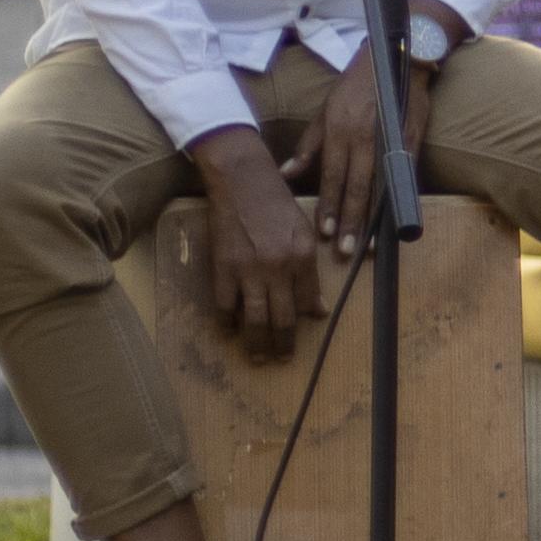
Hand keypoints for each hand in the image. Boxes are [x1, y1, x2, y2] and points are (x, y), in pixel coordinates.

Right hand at [190, 126, 331, 359]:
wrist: (242, 181)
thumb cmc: (276, 203)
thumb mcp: (303, 232)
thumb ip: (309, 271)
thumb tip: (318, 309)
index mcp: (302, 258)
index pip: (306, 302)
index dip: (303, 321)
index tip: (300, 334)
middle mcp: (278, 268)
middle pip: (282, 318)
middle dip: (282, 344)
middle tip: (281, 359)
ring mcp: (249, 270)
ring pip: (255, 318)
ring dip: (257, 343)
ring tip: (258, 358)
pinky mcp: (223, 268)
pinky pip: (225, 305)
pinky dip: (227, 322)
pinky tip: (230, 331)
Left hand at [289, 44, 433, 268]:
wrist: (397, 57)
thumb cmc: (356, 85)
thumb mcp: (325, 110)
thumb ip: (309, 145)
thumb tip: (287, 173)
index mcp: (339, 130)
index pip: (332, 176)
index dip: (329, 205)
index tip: (324, 232)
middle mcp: (364, 138)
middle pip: (356, 187)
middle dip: (351, 220)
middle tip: (346, 250)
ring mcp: (390, 140)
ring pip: (381, 186)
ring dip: (375, 218)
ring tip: (371, 245)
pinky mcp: (412, 140)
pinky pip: (404, 176)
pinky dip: (399, 200)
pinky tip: (397, 221)